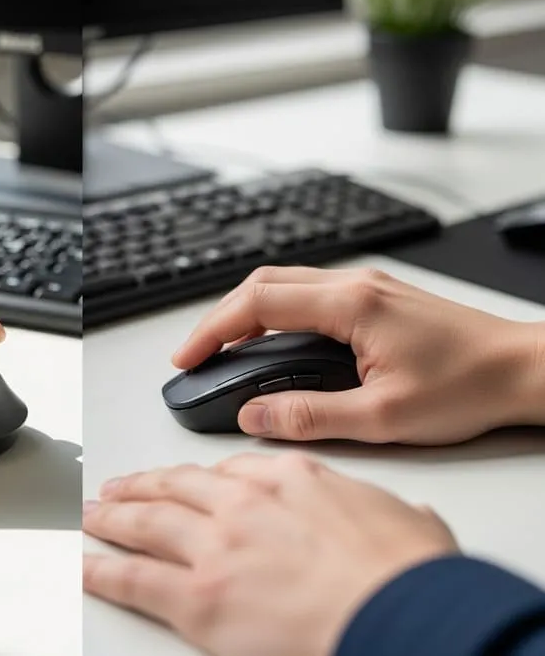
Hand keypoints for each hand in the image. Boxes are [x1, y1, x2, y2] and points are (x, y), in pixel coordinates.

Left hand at [83, 452, 458, 655]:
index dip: (201, 477)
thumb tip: (399, 514)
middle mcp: (244, 503)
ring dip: (113, 516)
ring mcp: (216, 546)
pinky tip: (85, 564)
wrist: (402, 614)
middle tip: (121, 486)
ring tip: (93, 514)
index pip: (231, 470)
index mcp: (291, 478)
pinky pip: (135, 578)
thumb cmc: (409, 576)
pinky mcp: (198, 595)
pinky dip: (102, 569)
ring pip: (146, 521)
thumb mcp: (406, 521)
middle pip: (176, 486)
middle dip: (143, 485)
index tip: (189, 480)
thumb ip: (383, 511)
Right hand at [173, 266, 544, 444]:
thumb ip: (311, 416)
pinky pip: (309, 293)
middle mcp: (355, 284)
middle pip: (263, 283)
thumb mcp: (383, 416)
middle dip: (220, 317)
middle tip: (197, 353)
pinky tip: (274, 340)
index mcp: (352, 305)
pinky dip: (276, 312)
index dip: (212, 330)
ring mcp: (367, 286)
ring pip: (285, 284)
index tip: (188, 356)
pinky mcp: (376, 297)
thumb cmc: (469, 386)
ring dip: (247, 312)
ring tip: (226, 349)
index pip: (258, 304)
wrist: (523, 369)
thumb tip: (256, 416)